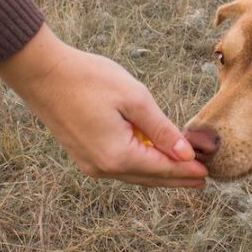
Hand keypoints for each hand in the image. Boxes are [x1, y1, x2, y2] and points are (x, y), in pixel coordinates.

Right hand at [0, 25, 207, 186]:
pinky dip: (141, 163)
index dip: (187, 170)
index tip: (209, 172)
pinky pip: (120, 165)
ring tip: (183, 169)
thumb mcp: (134, 99)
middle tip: (203, 179)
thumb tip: (184, 154)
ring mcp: (90, 163)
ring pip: (134, 174)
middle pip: (149, 177)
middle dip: (177, 177)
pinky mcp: (84, 153)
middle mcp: (102, 167)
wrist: (43, 72)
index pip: (162, 168)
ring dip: (159, 171)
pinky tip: (153, 156)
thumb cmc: (89, 79)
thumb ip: (161, 129)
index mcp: (117, 156)